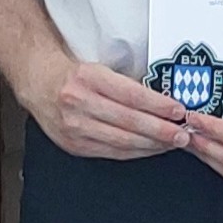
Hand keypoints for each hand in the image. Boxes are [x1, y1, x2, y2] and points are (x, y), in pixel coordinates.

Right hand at [29, 56, 193, 160]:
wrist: (39, 84)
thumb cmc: (74, 75)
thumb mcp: (99, 69)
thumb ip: (126, 85)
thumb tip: (164, 103)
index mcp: (88, 78)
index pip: (131, 95)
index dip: (158, 105)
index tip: (178, 110)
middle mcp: (79, 103)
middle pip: (129, 121)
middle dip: (161, 130)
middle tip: (183, 134)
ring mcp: (74, 127)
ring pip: (122, 140)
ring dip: (152, 144)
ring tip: (172, 143)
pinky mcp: (74, 145)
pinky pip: (112, 152)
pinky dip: (135, 152)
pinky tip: (150, 149)